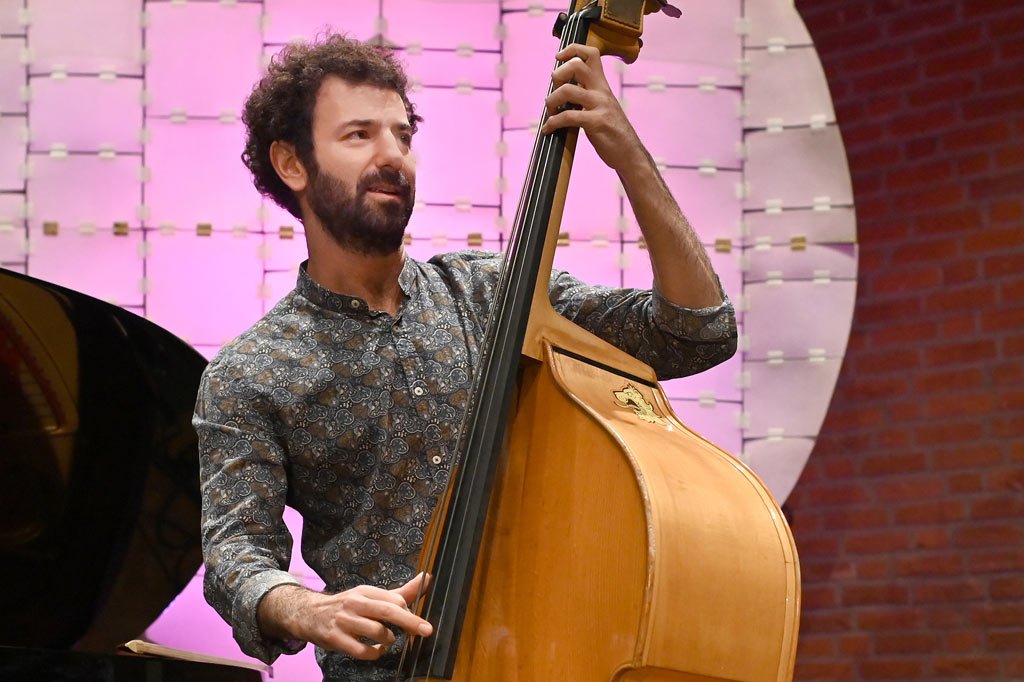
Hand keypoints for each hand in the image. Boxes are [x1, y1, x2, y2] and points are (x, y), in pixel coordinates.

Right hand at [260, 573, 432, 660]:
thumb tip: (427, 578)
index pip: (395, 599)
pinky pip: (362, 650)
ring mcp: (345, 621)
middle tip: (427, 630)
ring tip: (388, 640)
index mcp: (366, 591)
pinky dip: (375, 653)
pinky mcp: (336, 639)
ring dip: (389, 640)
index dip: (409, 612)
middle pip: (388, 611)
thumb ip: (401, 592)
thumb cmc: (348, 606)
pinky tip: (377, 650)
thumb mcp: (371, 596)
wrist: (309, 614)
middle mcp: (356, 603)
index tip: (415, 622)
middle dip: (410, 622)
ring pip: (377, 632)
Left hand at [541, 44, 644, 172]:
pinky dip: (553, 122)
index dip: (572, 49)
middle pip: (577, 65)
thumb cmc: (612, 132)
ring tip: (551, 113)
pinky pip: (568, 116)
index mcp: (602, 85)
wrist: (630, 154)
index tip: (559, 57)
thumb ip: (586, 95)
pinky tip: (549, 129)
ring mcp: (600, 106)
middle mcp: (601, 91)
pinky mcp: (596, 123)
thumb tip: (561, 92)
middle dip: (558, 75)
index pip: (591, 53)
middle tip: (555, 92)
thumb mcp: (602, 107)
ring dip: (551, 101)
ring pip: (567, 90)